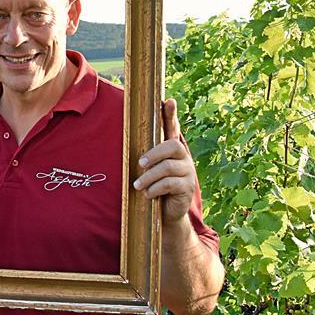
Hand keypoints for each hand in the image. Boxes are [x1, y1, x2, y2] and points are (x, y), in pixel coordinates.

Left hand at [134, 99, 196, 224]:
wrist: (166, 213)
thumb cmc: (154, 186)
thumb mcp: (148, 170)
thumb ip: (144, 156)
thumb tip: (126, 143)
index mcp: (172, 150)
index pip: (172, 128)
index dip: (171, 115)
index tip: (168, 101)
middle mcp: (183, 157)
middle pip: (173, 146)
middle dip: (154, 154)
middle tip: (139, 164)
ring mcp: (187, 172)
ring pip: (168, 167)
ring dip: (149, 177)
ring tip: (137, 185)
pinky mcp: (187, 188)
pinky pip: (170, 184)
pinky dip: (155, 189)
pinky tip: (147, 194)